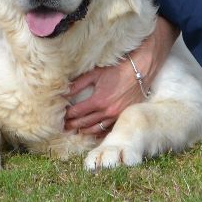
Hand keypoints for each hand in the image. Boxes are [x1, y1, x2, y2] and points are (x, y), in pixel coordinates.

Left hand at [63, 17, 178, 136]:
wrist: (141, 70)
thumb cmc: (118, 69)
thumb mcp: (96, 74)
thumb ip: (79, 84)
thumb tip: (65, 92)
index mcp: (98, 100)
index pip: (77, 112)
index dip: (67, 115)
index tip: (60, 116)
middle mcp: (107, 111)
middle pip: (85, 123)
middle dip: (72, 125)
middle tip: (63, 127)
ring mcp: (116, 115)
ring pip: (96, 128)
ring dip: (84, 130)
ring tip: (75, 131)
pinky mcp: (123, 115)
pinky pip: (108, 128)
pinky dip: (99, 131)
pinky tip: (93, 131)